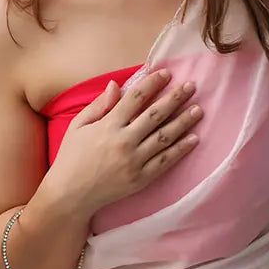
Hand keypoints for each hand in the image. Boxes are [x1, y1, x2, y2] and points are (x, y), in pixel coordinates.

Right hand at [43, 69, 201, 219]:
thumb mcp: (77, 126)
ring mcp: (134, 161)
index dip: (152, 83)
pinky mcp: (141, 179)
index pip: (136, 98)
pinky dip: (181, 150)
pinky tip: (194, 138)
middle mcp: (124, 142)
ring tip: (198, 109)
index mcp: (108, 126)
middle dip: (175, 98)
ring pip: (165, 137)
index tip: (167, 73)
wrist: (70, 195)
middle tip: (191, 86)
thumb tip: (116, 84)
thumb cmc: (71, 158)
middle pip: (156, 114)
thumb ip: (98, 105)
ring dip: (183, 121)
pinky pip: (165, 162)